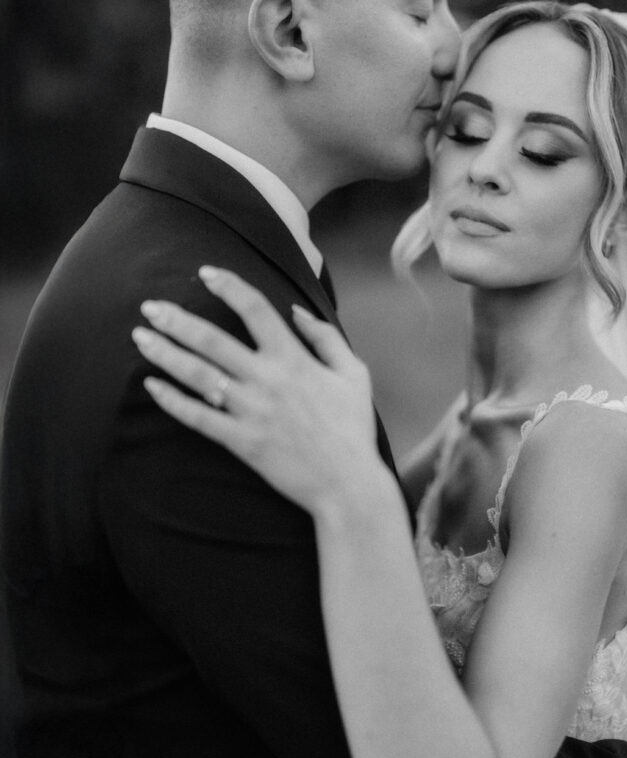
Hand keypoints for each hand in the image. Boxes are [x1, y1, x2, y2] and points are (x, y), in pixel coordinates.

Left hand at [132, 266, 380, 515]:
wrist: (348, 484)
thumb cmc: (352, 427)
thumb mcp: (354, 373)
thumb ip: (325, 336)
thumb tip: (295, 310)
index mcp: (295, 359)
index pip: (256, 309)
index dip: (229, 286)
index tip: (205, 273)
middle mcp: (269, 380)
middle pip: (213, 340)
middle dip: (178, 319)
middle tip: (150, 307)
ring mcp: (252, 412)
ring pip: (199, 376)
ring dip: (166, 354)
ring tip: (141, 337)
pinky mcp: (242, 441)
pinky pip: (198, 418)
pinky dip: (172, 401)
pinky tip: (151, 386)